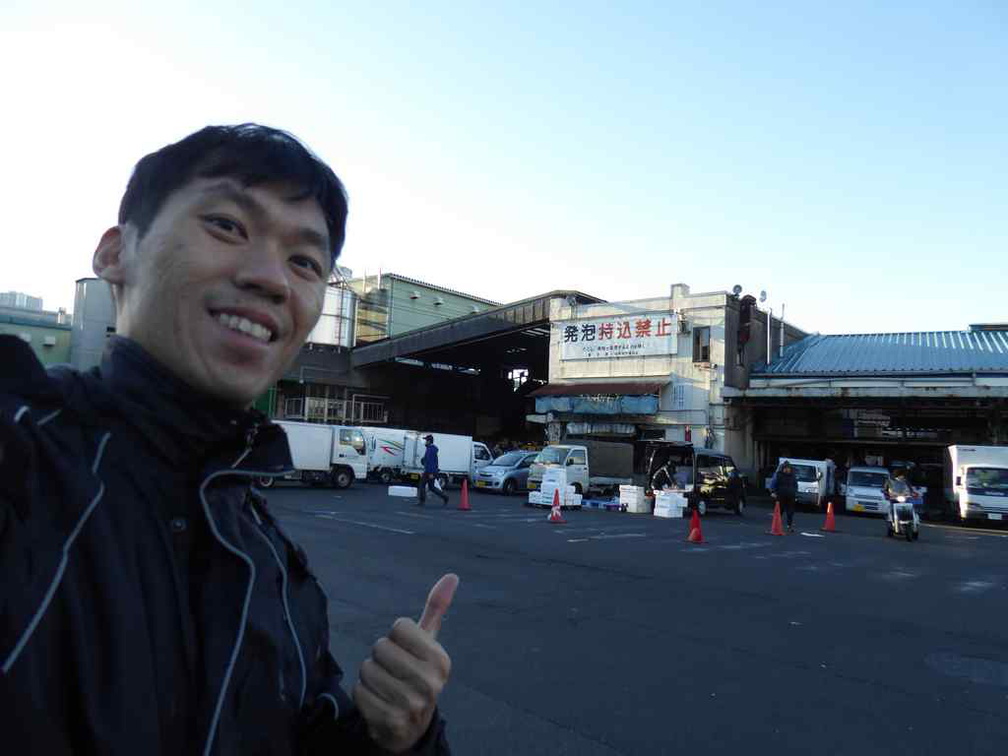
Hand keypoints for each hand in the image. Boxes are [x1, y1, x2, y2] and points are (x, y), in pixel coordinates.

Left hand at [354, 574, 458, 752]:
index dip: (396, 637)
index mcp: (441, 659)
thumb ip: (436, 610)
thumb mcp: (428, 644)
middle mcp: (431, 682)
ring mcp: (411, 704)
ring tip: (384, 687)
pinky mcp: (390, 721)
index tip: (406, 653)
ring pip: (366, 668)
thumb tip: (451, 576)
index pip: (399, 626)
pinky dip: (362, 694)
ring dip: (369, 676)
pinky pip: (359, 691)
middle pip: (380, 646)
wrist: (411, 728)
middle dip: (380, 657)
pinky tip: (377, 701)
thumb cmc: (416, 675)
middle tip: (392, 672)